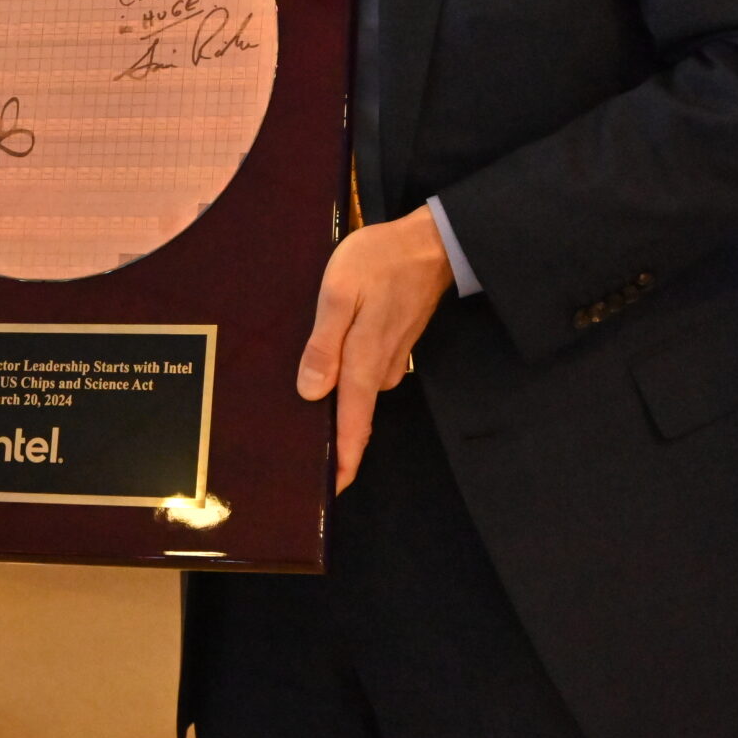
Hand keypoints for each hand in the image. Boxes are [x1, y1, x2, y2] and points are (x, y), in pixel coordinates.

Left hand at [296, 206, 453, 492]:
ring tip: (306, 419)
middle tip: (306, 462)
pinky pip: (366, 376)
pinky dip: (350, 383)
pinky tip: (331, 375)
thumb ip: (324, 344)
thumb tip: (311, 394)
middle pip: (356, 417)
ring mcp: (392, 360)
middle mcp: (382, 370)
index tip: (331, 494)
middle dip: (336, 442)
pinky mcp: (394, 345)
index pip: (352, 424)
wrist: (431, 243)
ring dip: (340, 408)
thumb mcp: (339, 293)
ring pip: (360, 395)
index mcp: (366, 362)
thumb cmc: (380, 262)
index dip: (343, 461)